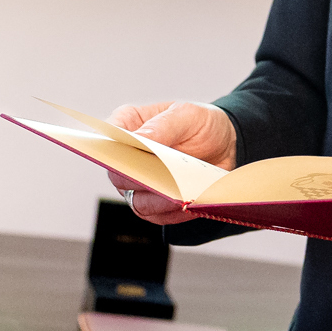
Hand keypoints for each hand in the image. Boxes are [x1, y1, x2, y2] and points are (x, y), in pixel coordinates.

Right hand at [106, 100, 236, 224]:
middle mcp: (126, 157)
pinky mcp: (154, 205)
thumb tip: (140, 138)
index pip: (108, 139)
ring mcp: (138, 184)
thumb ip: (164, 125)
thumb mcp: (187, 114)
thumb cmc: (199, 124)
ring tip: (181, 195)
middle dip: (140, 179)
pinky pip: (158, 216)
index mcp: (127, 125)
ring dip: (160, 201)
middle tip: (162, 178)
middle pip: (119, 176)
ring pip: (137, 201)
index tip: (132, 155)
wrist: (223, 145)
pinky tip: (191, 204)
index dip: (113, 150)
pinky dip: (175, 212)